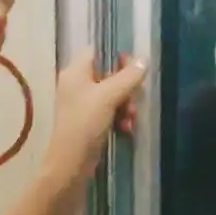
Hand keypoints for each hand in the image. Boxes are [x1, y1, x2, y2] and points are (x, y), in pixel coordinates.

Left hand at [45, 49, 146, 181]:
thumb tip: (144, 60)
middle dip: (126, 88)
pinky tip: (126, 129)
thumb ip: (128, 77)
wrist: (70, 163)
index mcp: (75, 71)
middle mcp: (77, 84)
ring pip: (112, 95)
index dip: (117, 56)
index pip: (98, 51)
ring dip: (125, 105)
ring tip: (130, 119)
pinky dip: (119, 118)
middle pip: (109, 74)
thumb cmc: (85, 124)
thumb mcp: (109, 96)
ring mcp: (82, 104)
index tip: (134, 69)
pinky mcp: (88, 121)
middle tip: (133, 101)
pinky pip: (109, 112)